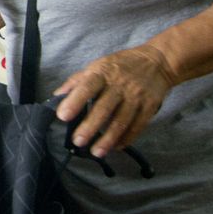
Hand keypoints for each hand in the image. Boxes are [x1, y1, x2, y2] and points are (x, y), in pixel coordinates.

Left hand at [54, 44, 175, 156]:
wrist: (157, 61)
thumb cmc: (120, 65)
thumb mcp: (97, 66)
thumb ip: (76, 81)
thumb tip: (56, 97)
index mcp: (102, 73)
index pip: (86, 87)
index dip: (74, 102)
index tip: (62, 116)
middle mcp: (120, 85)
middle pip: (104, 108)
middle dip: (90, 127)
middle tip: (78, 141)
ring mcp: (136, 96)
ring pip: (121, 121)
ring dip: (108, 139)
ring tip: (96, 152)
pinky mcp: (150, 106)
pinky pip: (138, 126)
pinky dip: (126, 138)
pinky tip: (115, 147)